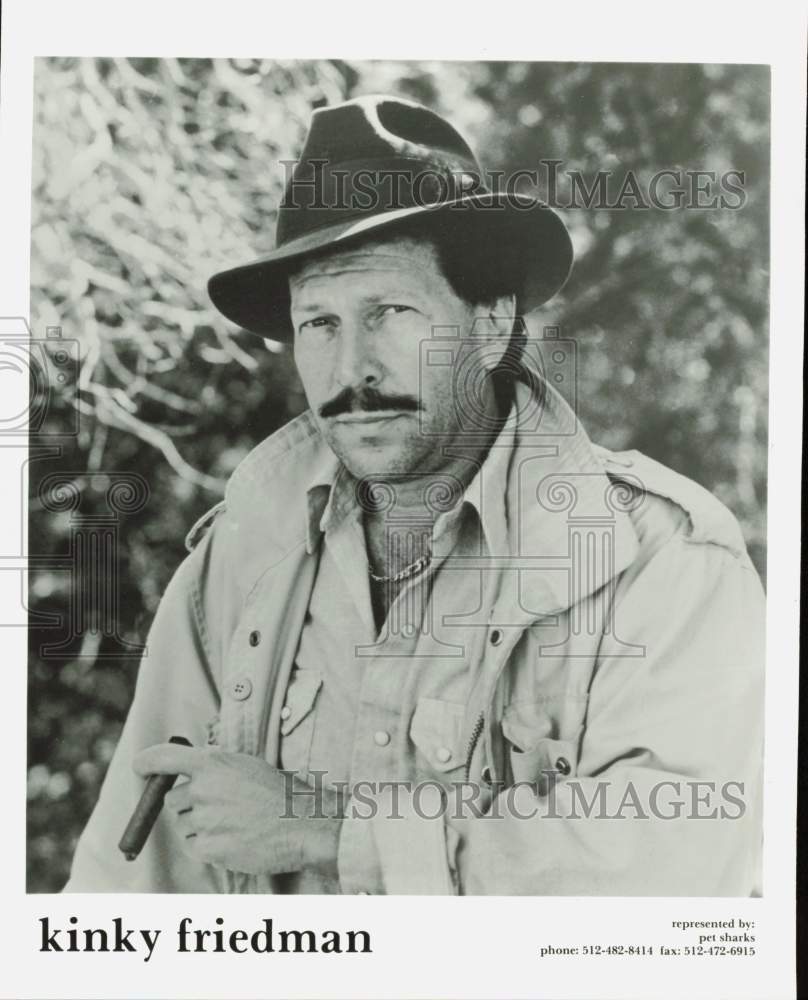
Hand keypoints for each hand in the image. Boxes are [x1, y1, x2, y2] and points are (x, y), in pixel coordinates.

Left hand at [133, 744, 341, 875]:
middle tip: (216, 807)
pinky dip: (208, 846)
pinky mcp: (209, 848)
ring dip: (199, 826)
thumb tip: (189, 775)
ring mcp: (204, 821)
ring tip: (232, 823)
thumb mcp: (245, 765)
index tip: (139, 767)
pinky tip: (233, 839)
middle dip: (187, 804)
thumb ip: (214, 768)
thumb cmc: (277, 793)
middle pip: (172, 800)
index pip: (164, 759)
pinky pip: (194, 847)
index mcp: (212, 763)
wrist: (300, 824)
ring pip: (183, 826)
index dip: (147, 763)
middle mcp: (202, 790)